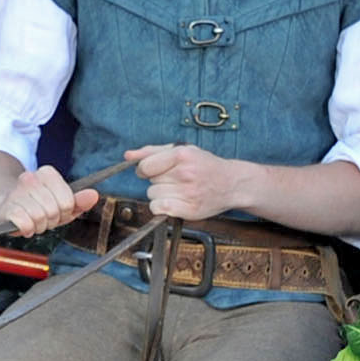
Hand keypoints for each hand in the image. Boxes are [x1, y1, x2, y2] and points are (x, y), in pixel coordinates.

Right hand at [0, 165, 96, 237]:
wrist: (6, 204)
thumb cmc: (38, 205)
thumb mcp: (61, 202)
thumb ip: (79, 201)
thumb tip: (94, 195)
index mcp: (47, 173)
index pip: (67, 201)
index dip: (65, 212)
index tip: (57, 211)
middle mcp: (31, 178)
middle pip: (54, 211)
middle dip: (51, 221)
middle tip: (44, 218)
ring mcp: (17, 192)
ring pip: (40, 218)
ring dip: (39, 226)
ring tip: (34, 221)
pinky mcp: (6, 207)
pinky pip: (25, 224)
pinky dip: (27, 230)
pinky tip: (24, 226)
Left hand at [127, 144, 245, 222]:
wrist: (232, 183)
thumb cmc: (205, 165)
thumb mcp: (181, 150)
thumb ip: (152, 151)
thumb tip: (127, 156)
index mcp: (182, 155)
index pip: (145, 166)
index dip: (146, 170)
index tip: (154, 171)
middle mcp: (185, 173)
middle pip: (149, 182)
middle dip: (158, 180)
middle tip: (175, 179)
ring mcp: (188, 193)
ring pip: (152, 195)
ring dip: (160, 194)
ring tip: (178, 190)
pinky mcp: (190, 210)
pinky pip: (159, 209)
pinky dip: (162, 207)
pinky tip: (175, 201)